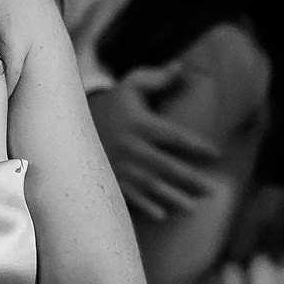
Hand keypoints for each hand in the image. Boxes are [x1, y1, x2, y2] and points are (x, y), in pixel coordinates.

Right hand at [88, 64, 218, 220]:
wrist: (68, 122)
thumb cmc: (110, 105)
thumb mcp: (130, 87)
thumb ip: (156, 78)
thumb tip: (181, 68)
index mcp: (140, 125)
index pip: (174, 137)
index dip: (196, 146)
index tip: (215, 154)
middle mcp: (132, 148)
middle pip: (166, 167)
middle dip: (191, 180)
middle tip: (212, 190)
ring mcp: (119, 167)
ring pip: (151, 186)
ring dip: (172, 198)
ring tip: (193, 208)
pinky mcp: (108, 179)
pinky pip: (129, 197)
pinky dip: (145, 207)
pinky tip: (162, 215)